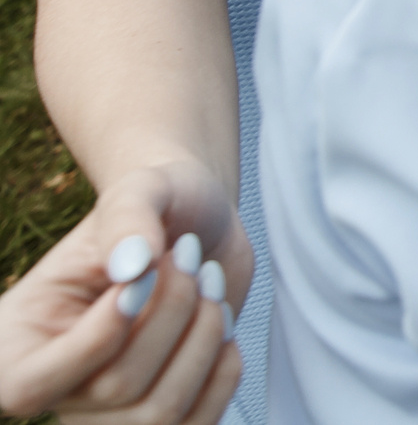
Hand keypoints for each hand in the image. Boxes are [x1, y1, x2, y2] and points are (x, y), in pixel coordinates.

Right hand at [0, 161, 242, 423]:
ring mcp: (110, 413)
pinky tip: (220, 323)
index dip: (100, 334)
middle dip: (171, 312)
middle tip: (189, 255)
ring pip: (160, 411)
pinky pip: (197, 424)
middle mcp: (59, 390)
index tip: (146, 271)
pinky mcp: (163, 413)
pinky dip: (223, 370)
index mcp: (18, 345)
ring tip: (207, 282)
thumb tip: (131, 267)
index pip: (34, 384)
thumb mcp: (138, 190)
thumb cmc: (156, 205)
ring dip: (202, 337)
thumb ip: (127, 219)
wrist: (198, 221)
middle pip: (116, 388)